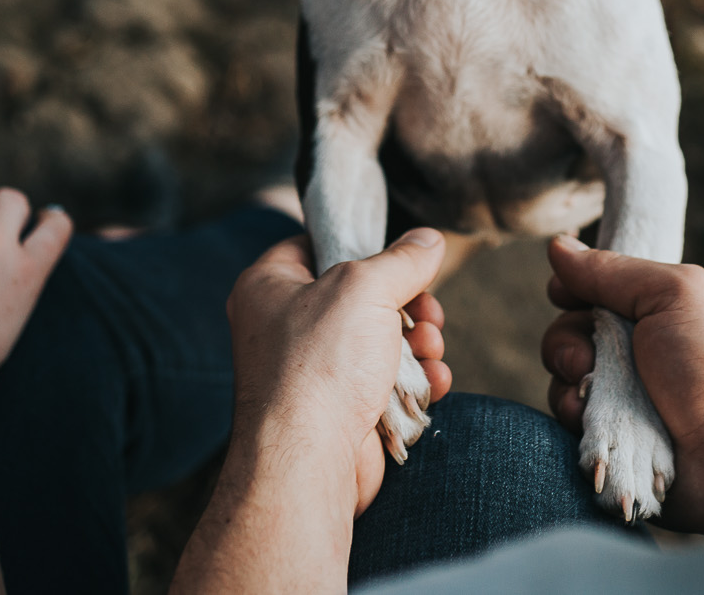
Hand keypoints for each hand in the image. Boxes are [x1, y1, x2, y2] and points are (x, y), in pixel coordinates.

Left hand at [225, 231, 449, 516]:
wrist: (309, 462)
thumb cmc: (318, 367)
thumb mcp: (366, 287)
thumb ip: (402, 259)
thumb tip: (428, 240)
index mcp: (269, 286)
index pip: (317, 245)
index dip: (362, 246)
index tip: (399, 257)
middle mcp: (285, 328)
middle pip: (361, 296)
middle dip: (408, 303)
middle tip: (427, 311)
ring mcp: (313, 372)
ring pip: (380, 341)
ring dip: (419, 343)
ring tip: (430, 348)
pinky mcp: (340, 410)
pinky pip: (386, 383)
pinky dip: (415, 381)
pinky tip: (433, 380)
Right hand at [542, 235, 703, 537]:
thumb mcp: (671, 295)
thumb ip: (613, 271)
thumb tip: (559, 244)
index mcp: (663, 306)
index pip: (600, 286)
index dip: (574, 289)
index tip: (564, 295)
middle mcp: (642, 346)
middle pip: (574, 329)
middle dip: (566, 341)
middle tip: (585, 362)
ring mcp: (628, 392)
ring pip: (567, 375)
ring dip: (567, 382)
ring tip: (587, 399)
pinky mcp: (616, 432)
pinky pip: (573, 416)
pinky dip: (572, 415)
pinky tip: (585, 423)